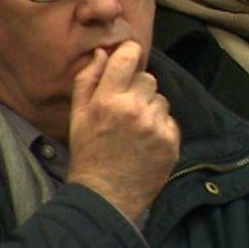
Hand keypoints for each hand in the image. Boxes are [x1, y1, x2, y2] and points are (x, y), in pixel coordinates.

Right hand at [66, 41, 179, 220]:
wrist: (105, 197)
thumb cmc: (88, 154)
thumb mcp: (78, 115)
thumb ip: (87, 79)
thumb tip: (102, 51)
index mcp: (108, 99)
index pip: (130, 56)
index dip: (130, 54)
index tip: (128, 60)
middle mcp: (134, 108)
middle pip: (148, 78)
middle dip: (138, 89)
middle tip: (125, 110)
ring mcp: (155, 125)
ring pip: (161, 99)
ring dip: (150, 109)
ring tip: (134, 130)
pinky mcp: (171, 141)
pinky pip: (170, 120)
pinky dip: (161, 128)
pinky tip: (145, 142)